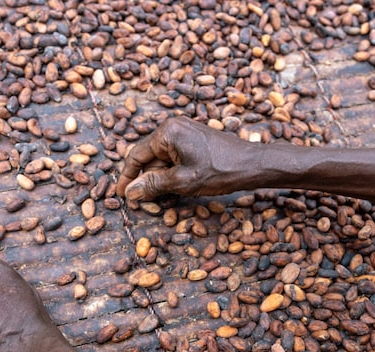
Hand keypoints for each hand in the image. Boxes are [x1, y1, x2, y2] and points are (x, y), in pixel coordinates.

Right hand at [118, 117, 260, 200]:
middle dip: (144, 180)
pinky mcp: (195, 141)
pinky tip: (173, 190)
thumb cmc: (221, 170)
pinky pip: (175, 158)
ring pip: (162, 160)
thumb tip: (130, 193)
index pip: (136, 155)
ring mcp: (185, 133)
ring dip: (159, 179)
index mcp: (167, 132)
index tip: (120, 195)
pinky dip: (171, 174)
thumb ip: (154, 186)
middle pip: (149, 157)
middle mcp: (173, 127)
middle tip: (140, 202)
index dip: (127, 177)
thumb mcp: (183, 182)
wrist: (253, 164)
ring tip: (158, 199)